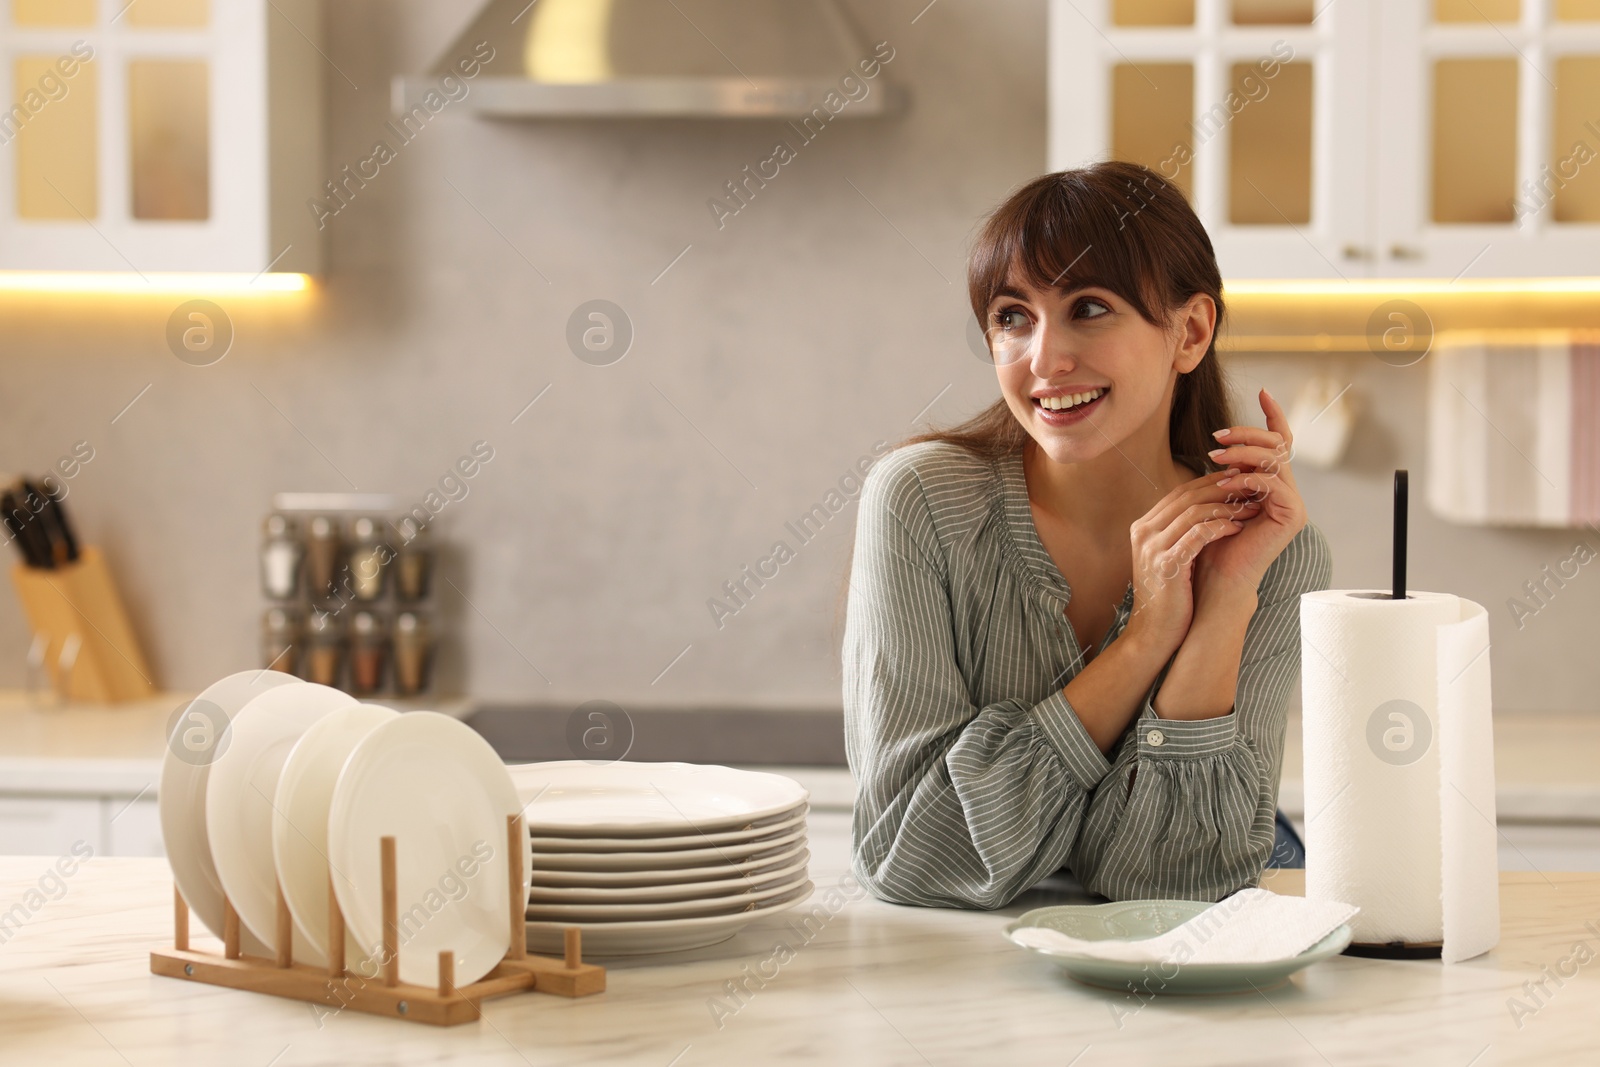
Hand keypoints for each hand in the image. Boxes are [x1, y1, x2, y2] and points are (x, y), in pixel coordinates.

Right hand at [1124, 469, 1262, 659]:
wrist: (1153, 633)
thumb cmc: (1168, 596)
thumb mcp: (1170, 557)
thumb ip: (1180, 532)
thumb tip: (1210, 509)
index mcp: (1144, 527)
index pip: (1180, 492)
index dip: (1211, 482)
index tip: (1238, 480)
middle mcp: (1144, 532)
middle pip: (1187, 496)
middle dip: (1222, 488)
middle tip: (1251, 486)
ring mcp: (1152, 548)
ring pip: (1194, 512)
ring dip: (1227, 507)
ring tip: (1251, 507)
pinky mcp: (1167, 564)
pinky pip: (1198, 535)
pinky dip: (1221, 527)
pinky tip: (1239, 528)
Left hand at [1195, 387, 1307, 594]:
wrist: (1215, 578)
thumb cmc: (1210, 540)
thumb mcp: (1217, 497)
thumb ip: (1228, 472)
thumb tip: (1222, 444)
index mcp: (1273, 484)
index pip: (1280, 442)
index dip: (1274, 415)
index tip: (1263, 390)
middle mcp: (1288, 491)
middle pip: (1279, 444)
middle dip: (1247, 434)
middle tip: (1216, 438)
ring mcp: (1293, 504)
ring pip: (1276, 460)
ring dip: (1244, 453)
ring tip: (1215, 458)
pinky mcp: (1292, 517)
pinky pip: (1273, 484)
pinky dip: (1248, 479)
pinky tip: (1226, 483)